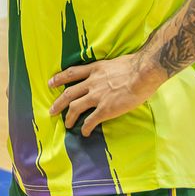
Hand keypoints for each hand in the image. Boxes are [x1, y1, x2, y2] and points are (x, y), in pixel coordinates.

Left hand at [48, 54, 166, 136]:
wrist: (143, 72)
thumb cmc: (136, 65)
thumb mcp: (115, 62)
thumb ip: (108, 70)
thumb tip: (112, 73)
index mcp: (95, 69)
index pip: (72, 73)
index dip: (59, 78)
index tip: (50, 83)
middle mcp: (92, 83)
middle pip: (69, 93)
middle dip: (58, 103)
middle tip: (51, 110)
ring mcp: (97, 96)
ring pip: (75, 107)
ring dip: (69, 117)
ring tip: (67, 125)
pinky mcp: (106, 109)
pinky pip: (91, 120)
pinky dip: (85, 128)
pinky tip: (84, 133)